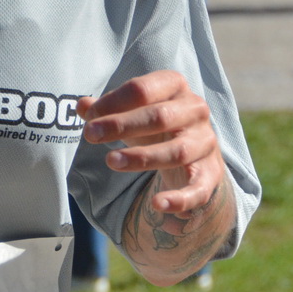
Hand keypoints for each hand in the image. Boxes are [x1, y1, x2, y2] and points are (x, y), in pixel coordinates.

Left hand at [80, 70, 224, 218]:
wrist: (195, 154)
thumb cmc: (155, 126)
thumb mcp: (130, 113)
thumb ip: (106, 109)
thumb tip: (81, 105)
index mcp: (175, 87)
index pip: (142, 89)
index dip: (113, 102)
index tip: (89, 117)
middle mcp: (195, 110)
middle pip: (159, 116)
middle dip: (122, 125)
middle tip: (90, 135)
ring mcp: (205, 143)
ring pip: (177, 151)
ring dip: (142, 157)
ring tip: (110, 161)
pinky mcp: (211, 175)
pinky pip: (198, 189)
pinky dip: (179, 199)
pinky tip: (156, 204)